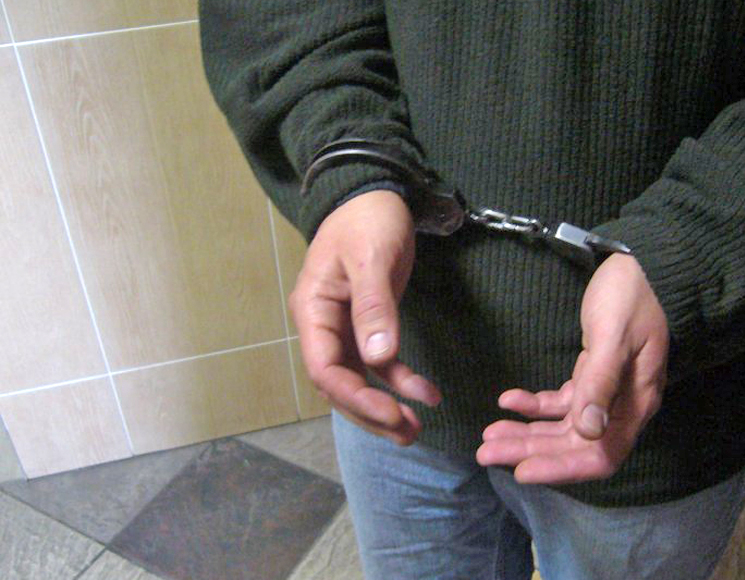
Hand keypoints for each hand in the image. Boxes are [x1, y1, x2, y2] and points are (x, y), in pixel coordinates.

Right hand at [289, 190, 440, 445]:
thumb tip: (380, 357)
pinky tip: (427, 395)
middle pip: (339, 384)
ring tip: (415, 432)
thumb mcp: (371, 259)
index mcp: (314, 310)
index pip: (325, 369)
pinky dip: (401, 381)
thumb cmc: (368, 219)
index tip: (391, 413)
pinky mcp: (369, 325)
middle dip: (371, 412)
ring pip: (360, 380)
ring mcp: (345, 328)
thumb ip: (375, 307)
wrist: (377, 192)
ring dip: (385, 406)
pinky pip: (381, 363)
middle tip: (406, 433)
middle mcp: (323, 325)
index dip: (355, 397)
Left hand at [476, 253, 667, 483]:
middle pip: (573, 445)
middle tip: (485, 453)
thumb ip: (600, 382)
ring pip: (562, 427)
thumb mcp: (613, 336)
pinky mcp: (591, 376)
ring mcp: (605, 393)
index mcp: (636, 404)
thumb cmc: (630, 298)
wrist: (640, 265)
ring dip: (526, 434)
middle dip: (530, 451)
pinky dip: (533, 405)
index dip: (562, 468)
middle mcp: (621, 408)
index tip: (523, 472)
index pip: (601, 456)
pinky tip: (507, 400)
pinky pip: (559, 402)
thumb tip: (588, 432)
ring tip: (488, 436)